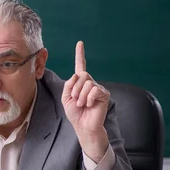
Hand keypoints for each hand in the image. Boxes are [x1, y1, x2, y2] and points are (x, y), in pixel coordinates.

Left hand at [61, 41, 109, 161]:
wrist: (83, 125)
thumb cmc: (75, 113)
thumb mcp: (66, 98)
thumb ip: (68, 85)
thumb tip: (77, 75)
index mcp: (79, 83)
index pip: (80, 66)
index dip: (80, 54)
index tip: (80, 43)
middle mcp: (89, 83)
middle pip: (82, 75)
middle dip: (75, 89)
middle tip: (75, 100)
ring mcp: (98, 88)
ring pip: (87, 83)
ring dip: (81, 95)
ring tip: (82, 104)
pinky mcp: (104, 94)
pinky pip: (95, 90)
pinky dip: (89, 98)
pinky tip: (90, 104)